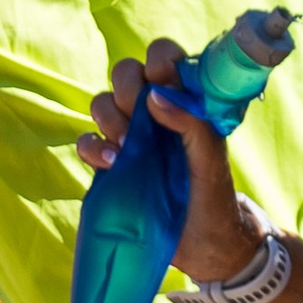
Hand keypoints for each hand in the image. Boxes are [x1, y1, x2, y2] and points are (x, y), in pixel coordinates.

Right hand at [77, 38, 260, 281]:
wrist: (202, 244)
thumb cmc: (215, 196)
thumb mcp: (212, 158)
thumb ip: (192, 122)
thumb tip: (155, 96)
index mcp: (183, 100)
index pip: (163, 57)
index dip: (159, 61)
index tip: (163, 81)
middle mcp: (153, 112)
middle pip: (125, 73)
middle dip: (129, 88)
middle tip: (141, 115)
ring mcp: (129, 137)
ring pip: (102, 103)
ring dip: (111, 118)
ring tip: (129, 147)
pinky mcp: (111, 164)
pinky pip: (87, 141)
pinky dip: (94, 148)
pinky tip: (114, 164)